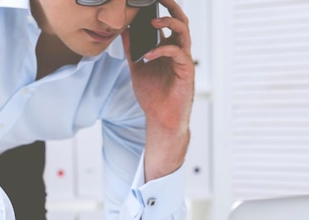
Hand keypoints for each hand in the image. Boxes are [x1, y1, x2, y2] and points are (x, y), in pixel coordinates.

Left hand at [122, 0, 194, 180]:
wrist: (161, 118)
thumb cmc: (153, 96)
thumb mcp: (137, 68)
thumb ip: (132, 50)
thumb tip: (122, 32)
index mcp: (168, 48)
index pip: (168, 21)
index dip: (162, 8)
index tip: (150, 0)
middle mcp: (178, 51)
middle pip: (180, 20)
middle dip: (171, 6)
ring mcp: (183, 59)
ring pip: (183, 32)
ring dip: (169, 22)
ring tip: (153, 20)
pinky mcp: (186, 71)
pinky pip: (177, 53)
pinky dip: (162, 50)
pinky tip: (149, 54)